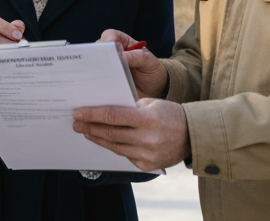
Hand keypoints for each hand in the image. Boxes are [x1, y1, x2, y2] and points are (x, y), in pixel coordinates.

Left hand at [72, 98, 190, 171]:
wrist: (192, 135)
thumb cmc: (170, 115)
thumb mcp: (151, 104)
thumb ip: (130, 108)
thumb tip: (104, 110)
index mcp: (147, 119)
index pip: (112, 116)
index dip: (93, 115)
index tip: (78, 112)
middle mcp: (146, 139)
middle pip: (110, 133)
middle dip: (90, 127)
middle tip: (76, 123)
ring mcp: (147, 154)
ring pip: (114, 146)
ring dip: (98, 138)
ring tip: (86, 131)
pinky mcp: (147, 166)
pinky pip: (125, 156)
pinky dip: (114, 147)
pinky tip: (105, 141)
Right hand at [97, 28, 167, 98]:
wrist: (153, 90)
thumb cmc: (151, 70)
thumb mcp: (149, 62)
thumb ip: (137, 57)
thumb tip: (121, 56)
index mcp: (123, 42)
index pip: (110, 35)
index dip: (108, 41)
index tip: (108, 50)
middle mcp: (111, 52)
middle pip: (98, 48)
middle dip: (99, 55)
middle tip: (103, 65)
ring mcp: (106, 65)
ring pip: (94, 63)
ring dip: (97, 69)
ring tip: (102, 77)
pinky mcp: (105, 79)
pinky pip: (96, 77)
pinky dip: (97, 81)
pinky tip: (102, 86)